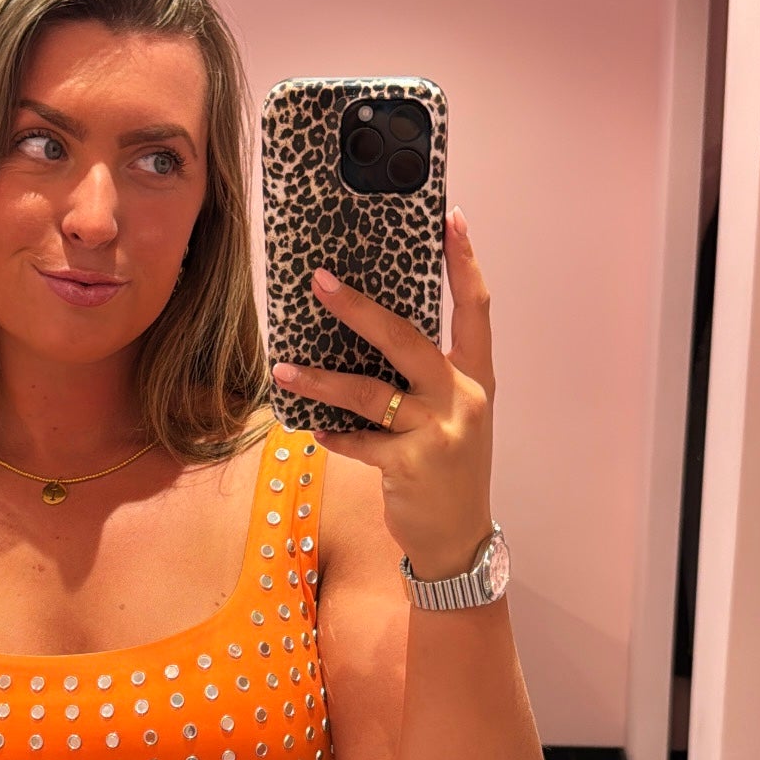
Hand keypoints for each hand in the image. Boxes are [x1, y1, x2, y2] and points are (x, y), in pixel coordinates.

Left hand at [271, 206, 494, 577]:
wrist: (460, 540)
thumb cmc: (448, 470)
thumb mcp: (451, 417)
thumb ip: (425, 379)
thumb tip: (369, 332)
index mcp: (475, 379)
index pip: (475, 310)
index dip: (464, 263)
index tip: (450, 219)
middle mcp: (462, 399)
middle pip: (408, 340)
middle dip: (360, 310)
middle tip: (321, 282)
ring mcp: (438, 433)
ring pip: (369, 393)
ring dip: (320, 380)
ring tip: (283, 368)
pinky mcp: (411, 466)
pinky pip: (358, 442)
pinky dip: (334, 436)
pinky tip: (314, 432)